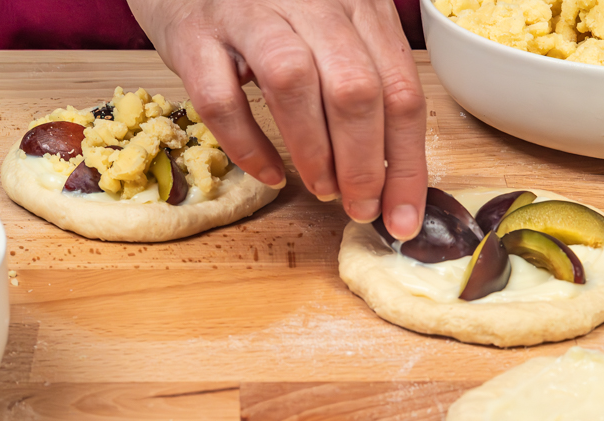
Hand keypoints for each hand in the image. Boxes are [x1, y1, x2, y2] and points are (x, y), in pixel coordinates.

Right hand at [129, 0, 427, 239]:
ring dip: (314, 152)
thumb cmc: (272, 11)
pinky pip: (221, 98)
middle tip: (361, 208)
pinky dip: (248, 146)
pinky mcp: (195, 35)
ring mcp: (249, 14)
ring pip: (293, 84)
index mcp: (358, 4)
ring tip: (323, 190)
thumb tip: (389, 173)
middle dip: (365, 164)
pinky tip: (268, 173)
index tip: (403, 217)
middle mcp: (311, 2)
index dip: (408, 163)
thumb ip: (366, 83)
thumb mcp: (333, 30)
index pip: (402, 89)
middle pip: (355, 88)